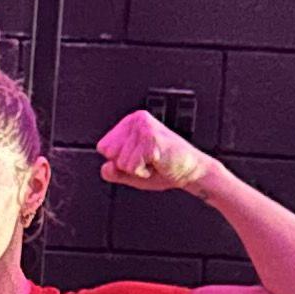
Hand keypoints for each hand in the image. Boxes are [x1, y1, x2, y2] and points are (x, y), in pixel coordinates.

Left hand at [97, 109, 213, 196]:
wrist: (191, 170)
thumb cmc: (164, 167)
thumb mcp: (131, 172)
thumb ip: (114, 172)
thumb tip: (105, 167)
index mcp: (130, 122)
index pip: (103, 147)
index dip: (119, 160)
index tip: (138, 158)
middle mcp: (136, 120)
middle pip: (110, 154)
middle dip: (127, 165)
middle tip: (147, 161)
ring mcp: (144, 129)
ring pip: (121, 162)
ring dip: (138, 169)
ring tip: (153, 162)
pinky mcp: (151, 140)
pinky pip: (132, 167)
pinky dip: (144, 172)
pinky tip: (157, 163)